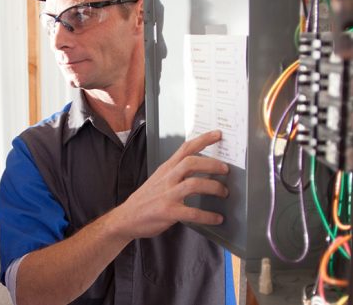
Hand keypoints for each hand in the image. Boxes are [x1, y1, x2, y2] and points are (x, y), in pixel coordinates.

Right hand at [107, 130, 229, 239]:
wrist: (126, 218)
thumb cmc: (145, 199)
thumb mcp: (159, 179)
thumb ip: (176, 172)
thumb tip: (198, 167)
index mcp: (166, 169)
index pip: (185, 148)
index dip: (203, 139)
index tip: (218, 134)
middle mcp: (167, 178)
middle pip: (192, 162)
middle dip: (212, 164)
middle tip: (226, 169)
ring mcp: (167, 195)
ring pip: (194, 184)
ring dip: (214, 187)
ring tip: (224, 192)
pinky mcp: (169, 212)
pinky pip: (193, 212)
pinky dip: (208, 216)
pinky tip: (216, 218)